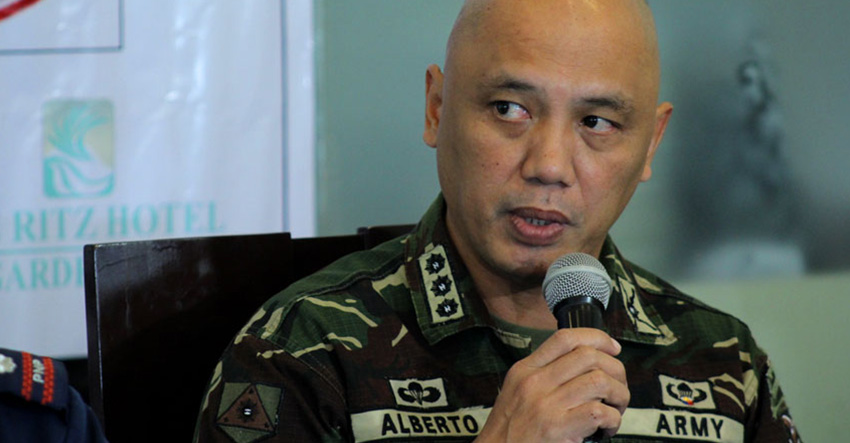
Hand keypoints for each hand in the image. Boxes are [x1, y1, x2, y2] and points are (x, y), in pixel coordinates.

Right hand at [475, 328, 627, 442]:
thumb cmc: (510, 430)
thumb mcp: (516, 391)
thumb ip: (543, 375)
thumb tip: (582, 364)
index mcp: (525, 370)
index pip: (564, 339)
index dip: (596, 337)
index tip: (613, 347)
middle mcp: (535, 382)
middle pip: (588, 356)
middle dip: (615, 369)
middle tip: (618, 387)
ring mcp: (546, 404)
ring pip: (599, 382)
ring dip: (619, 396)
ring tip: (616, 409)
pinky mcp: (557, 428)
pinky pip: (598, 412)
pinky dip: (612, 420)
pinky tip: (606, 428)